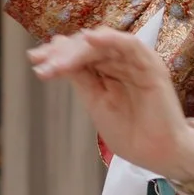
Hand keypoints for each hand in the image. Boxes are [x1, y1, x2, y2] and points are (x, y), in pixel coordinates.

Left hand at [30, 26, 193, 186]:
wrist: (158, 154)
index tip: (35, 60)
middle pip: (88, 46)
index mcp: (107, 71)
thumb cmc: (131, 134)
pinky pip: (130, 46)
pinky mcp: (151, 66)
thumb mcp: (96, 103)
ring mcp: (136, 62)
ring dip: (78, 49)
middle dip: (62, 52)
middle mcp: (121, 62)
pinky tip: (90, 40)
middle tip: (41, 62)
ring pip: (104, 43)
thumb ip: (81, 79)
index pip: (79, 54)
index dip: (57, 54)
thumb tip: (56, 57)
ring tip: (58, 61)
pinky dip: (111, 39)